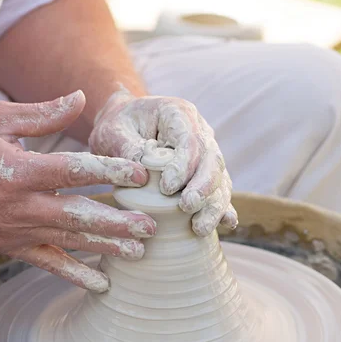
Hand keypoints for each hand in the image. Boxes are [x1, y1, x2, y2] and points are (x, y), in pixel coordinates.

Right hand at [0, 91, 154, 291]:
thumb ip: (42, 114)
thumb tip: (79, 97)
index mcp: (20, 170)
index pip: (73, 171)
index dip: (109, 171)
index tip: (139, 174)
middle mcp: (21, 205)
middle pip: (78, 214)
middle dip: (116, 222)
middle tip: (150, 225)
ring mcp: (17, 231)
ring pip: (69, 241)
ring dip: (106, 247)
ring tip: (138, 252)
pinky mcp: (12, 247)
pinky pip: (48, 264)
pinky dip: (75, 274)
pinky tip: (102, 284)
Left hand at [89, 89, 236, 235]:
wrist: (125, 126)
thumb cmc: (118, 126)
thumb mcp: (113, 132)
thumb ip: (126, 149)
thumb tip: (142, 174)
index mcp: (178, 114)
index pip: (189, 140)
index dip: (183, 166)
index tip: (167, 189)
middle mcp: (200, 131)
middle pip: (212, 160)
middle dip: (204, 187)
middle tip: (188, 207)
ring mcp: (206, 152)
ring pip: (220, 178)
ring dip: (214, 204)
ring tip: (201, 228)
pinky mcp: (205, 172)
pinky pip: (220, 190)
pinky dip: (223, 207)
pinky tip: (228, 223)